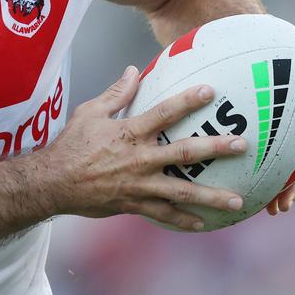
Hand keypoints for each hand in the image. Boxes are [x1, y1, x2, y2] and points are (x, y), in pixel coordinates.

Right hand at [46, 65, 247, 230]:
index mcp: (130, 133)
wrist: (53, 182)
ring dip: (211, 195)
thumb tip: (134, 70)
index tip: (211, 91)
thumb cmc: (70, 144)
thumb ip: (116, 94)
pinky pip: (163, 214)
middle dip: (215, 148)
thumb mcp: (89, 113)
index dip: (188, 100)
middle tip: (242, 145)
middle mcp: (140, 159)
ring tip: (237, 200)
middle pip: (185, 153)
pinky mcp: (133, 204)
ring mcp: (139, 184)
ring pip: (182, 191)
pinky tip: (202, 223)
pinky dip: (183, 220)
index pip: (164, 112)